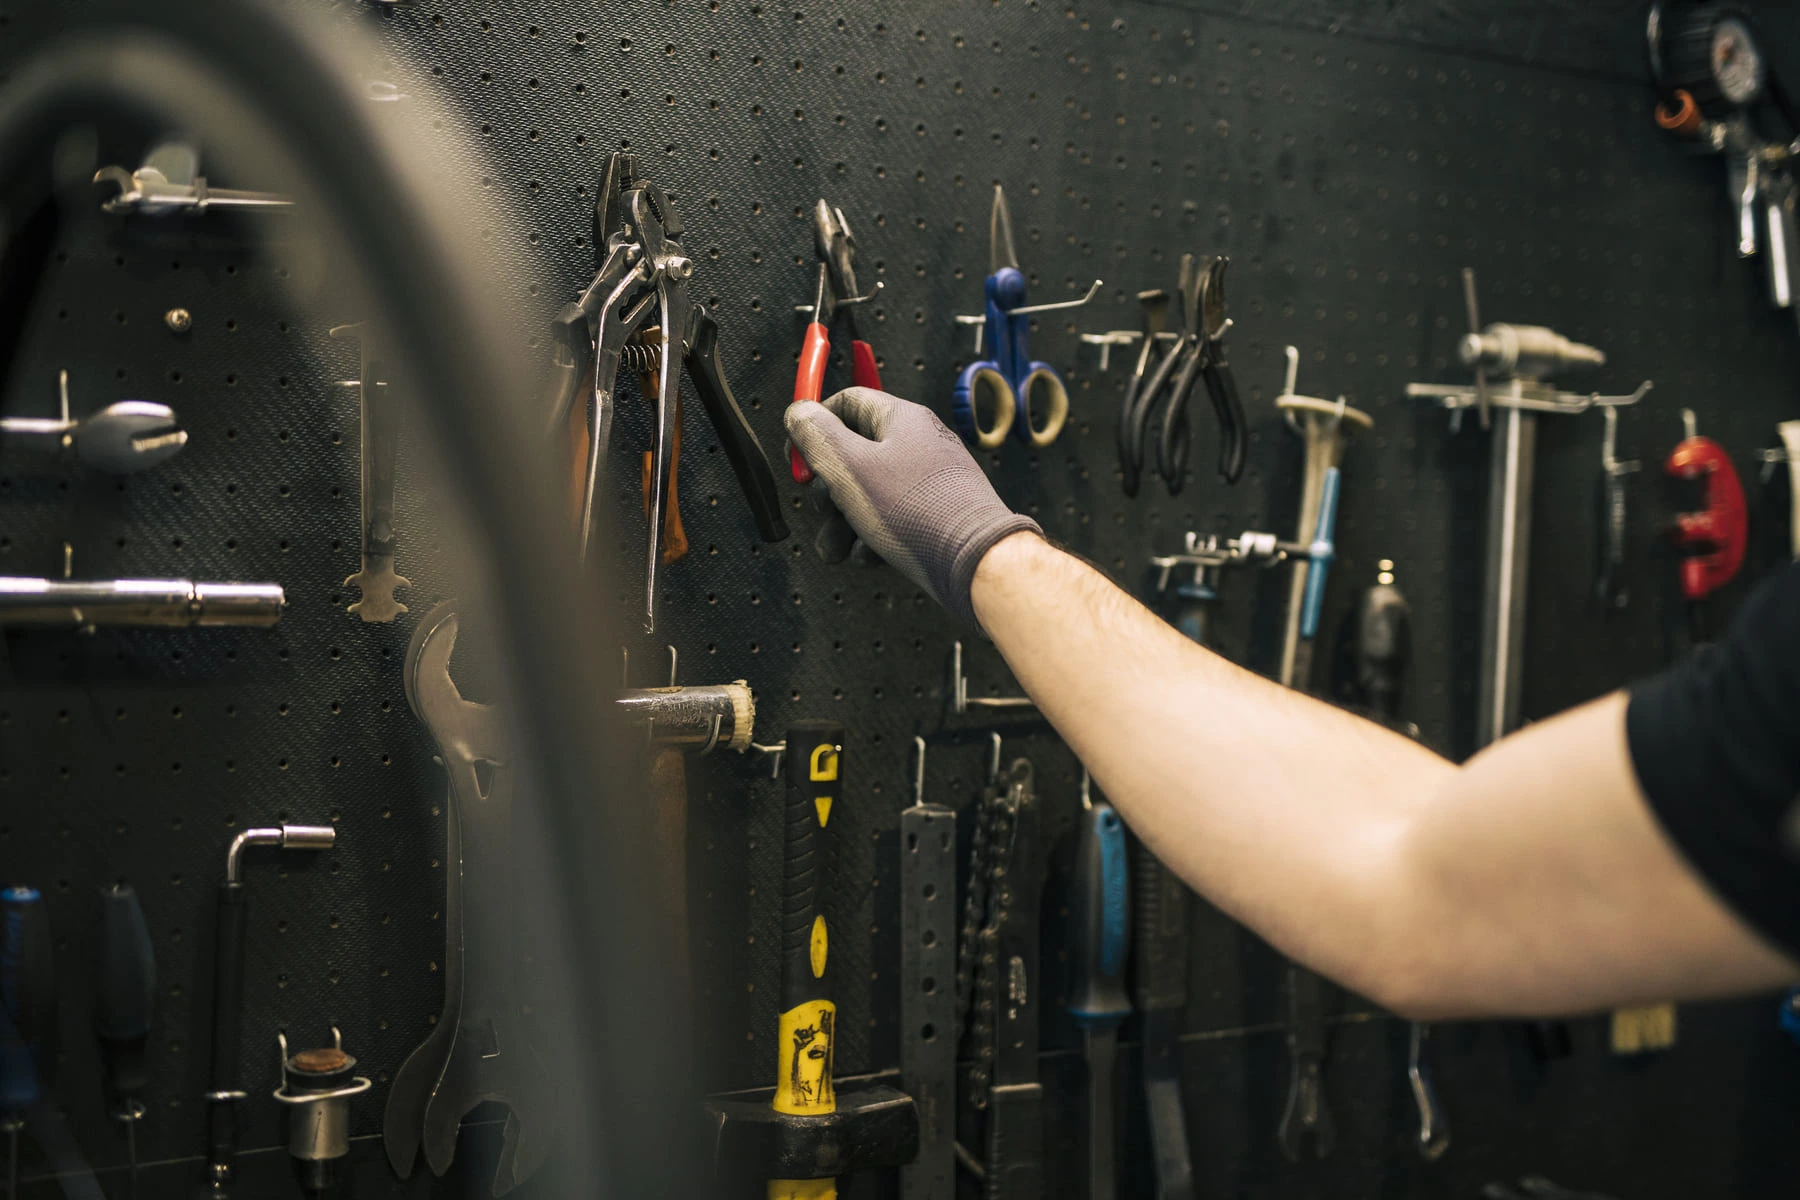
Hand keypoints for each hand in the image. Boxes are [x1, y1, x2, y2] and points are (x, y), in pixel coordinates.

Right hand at [785, 387, 1041, 627]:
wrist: (976, 562)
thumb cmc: (917, 511)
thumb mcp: (850, 467)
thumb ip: (816, 435)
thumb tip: (798, 412)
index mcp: (900, 420)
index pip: (846, 403)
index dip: (814, 426)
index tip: (795, 455)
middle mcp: (917, 444)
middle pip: (852, 454)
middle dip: (825, 489)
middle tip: (821, 509)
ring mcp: (928, 481)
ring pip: (868, 494)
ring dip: (842, 523)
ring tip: (836, 549)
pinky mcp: (934, 516)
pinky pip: (891, 519)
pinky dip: (872, 538)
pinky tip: (871, 555)